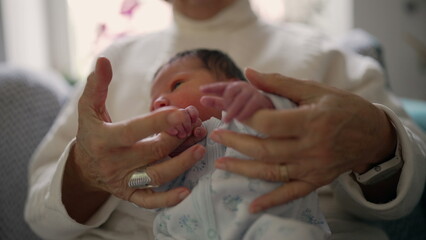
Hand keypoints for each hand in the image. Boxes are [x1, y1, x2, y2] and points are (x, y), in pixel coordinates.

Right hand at [63, 57, 205, 222]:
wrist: (85, 168)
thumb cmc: (91, 133)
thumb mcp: (88, 109)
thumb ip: (97, 86)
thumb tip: (103, 60)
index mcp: (104, 139)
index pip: (134, 131)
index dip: (159, 122)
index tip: (181, 112)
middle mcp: (114, 163)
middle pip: (153, 152)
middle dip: (178, 138)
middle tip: (197, 125)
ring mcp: (123, 180)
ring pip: (156, 175)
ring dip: (181, 163)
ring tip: (200, 149)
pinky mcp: (130, 194)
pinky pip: (150, 200)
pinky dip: (167, 199)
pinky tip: (186, 191)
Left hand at [200, 81, 273, 122]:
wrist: (275, 113)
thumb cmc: (250, 109)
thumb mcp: (233, 106)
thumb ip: (219, 103)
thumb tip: (202, 99)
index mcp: (237, 87)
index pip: (222, 86)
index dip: (212, 87)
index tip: (201, 90)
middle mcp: (246, 87)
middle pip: (231, 91)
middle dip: (224, 101)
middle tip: (220, 116)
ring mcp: (255, 93)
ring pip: (240, 98)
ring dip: (232, 110)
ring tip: (226, 120)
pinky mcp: (265, 100)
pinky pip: (252, 105)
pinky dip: (245, 112)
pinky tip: (240, 119)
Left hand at [210, 68, 396, 212]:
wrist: (373, 135)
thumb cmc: (344, 107)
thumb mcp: (315, 89)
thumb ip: (280, 83)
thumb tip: (249, 73)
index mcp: (312, 121)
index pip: (269, 123)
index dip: (245, 117)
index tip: (227, 111)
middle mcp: (311, 147)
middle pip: (265, 149)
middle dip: (236, 142)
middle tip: (216, 135)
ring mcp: (313, 167)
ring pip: (272, 171)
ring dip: (243, 169)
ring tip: (221, 163)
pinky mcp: (316, 180)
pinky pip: (291, 193)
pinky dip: (271, 201)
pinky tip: (252, 206)